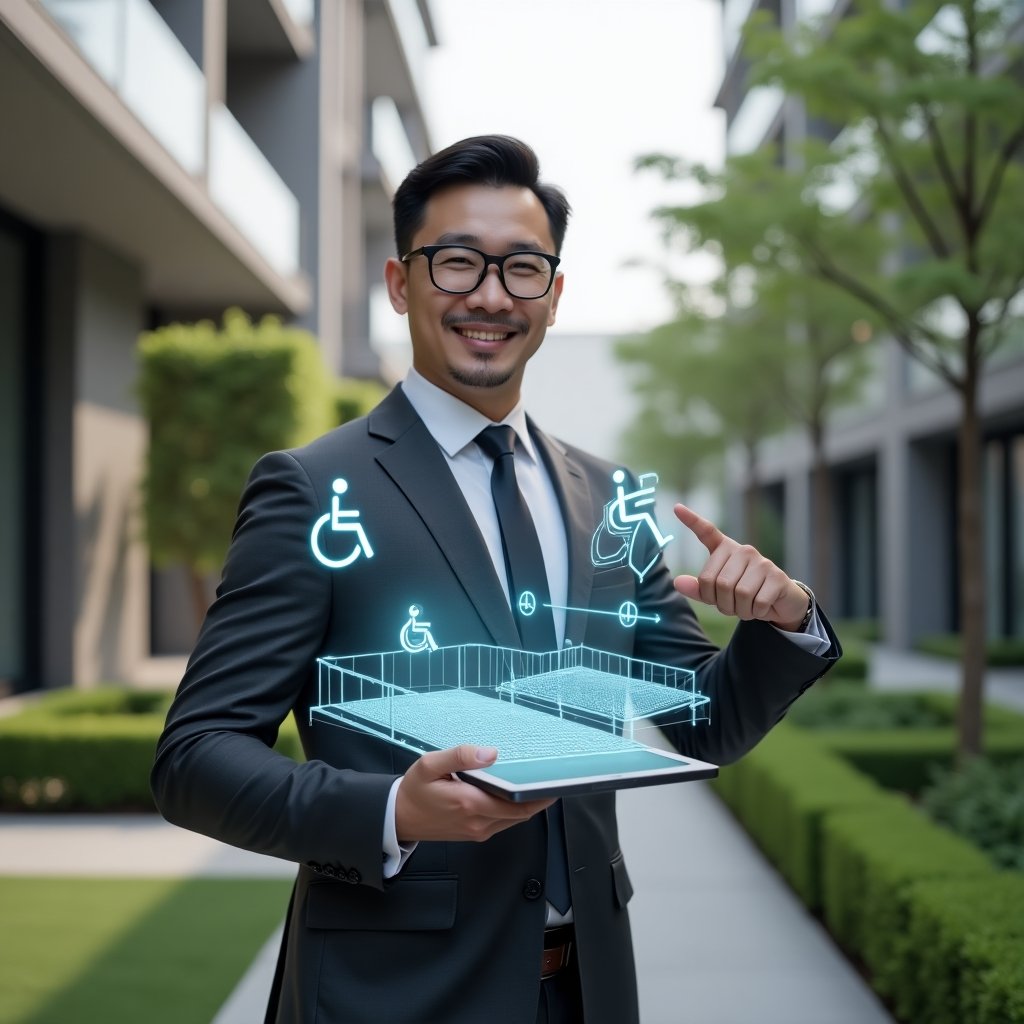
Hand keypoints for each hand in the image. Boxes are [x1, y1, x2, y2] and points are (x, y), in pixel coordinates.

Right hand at [395, 744, 554, 842]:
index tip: (554, 781)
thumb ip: (460, 756)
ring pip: (514, 820)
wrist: (398, 818)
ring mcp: (477, 831)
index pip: (515, 803)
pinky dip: (515, 811)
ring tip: (540, 785)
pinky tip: (517, 796)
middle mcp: (477, 822)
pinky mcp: (475, 833)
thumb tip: (491, 753)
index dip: (538, 795)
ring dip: (528, 806)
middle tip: (554, 780)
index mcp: (469, 803)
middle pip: (521, 814)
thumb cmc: (414, 790)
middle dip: (539, 799)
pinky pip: (503, 823)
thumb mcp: (430, 764)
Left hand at [672, 504, 809, 630]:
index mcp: (725, 550)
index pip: (707, 532)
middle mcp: (743, 550)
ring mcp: (761, 562)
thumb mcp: (719, 594)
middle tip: (733, 605)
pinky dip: (756, 612)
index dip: (692, 520)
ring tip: (747, 606)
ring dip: (740, 610)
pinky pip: (757, 602)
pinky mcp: (777, 576)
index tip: (676, 508)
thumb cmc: (745, 595)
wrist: (780, 603)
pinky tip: (761, 607)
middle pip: (719, 583)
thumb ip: (699, 589)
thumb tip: (677, 582)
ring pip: (739, 594)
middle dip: (722, 603)